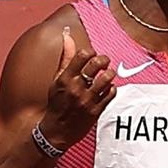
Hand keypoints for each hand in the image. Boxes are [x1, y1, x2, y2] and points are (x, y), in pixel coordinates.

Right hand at [38, 27, 115, 150]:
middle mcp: (76, 88)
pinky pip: (110, 94)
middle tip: (104, 62)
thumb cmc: (56, 103)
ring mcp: (87, 100)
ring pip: (106, 79)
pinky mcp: (95, 111)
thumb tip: (67, 36)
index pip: (82, 55)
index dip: (91, 52)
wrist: (55, 132)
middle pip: (96, 64)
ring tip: (108, 75)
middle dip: (104, 60)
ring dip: (109, 74)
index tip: (92, 55)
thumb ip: (65, 58)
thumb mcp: (56, 81)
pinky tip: (107, 89)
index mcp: (64, 79)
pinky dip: (112, 89)